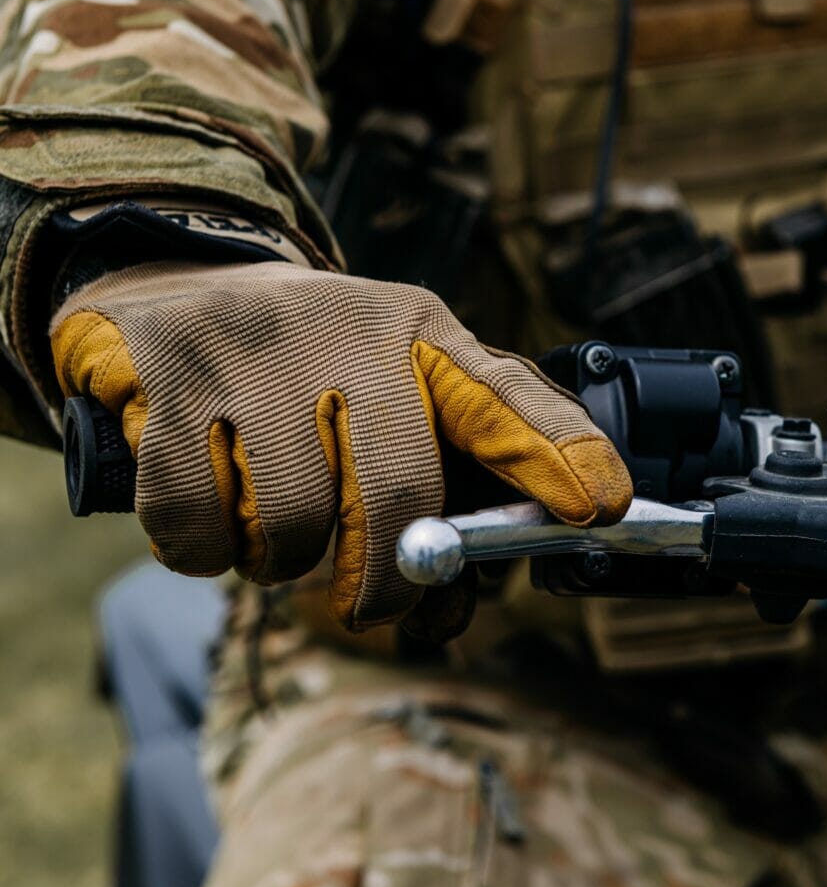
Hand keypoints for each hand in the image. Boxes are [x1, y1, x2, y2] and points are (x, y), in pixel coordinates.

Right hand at [51, 262, 631, 628]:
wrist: (183, 282)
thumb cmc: (311, 369)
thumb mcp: (390, 393)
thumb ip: (441, 487)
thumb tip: (458, 604)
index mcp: (420, 335)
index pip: (503, 397)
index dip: (556, 453)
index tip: (601, 508)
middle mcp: (349, 331)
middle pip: (397, 492)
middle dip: (387, 580)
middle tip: (372, 605)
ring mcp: (255, 348)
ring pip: (291, 520)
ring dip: (283, 561)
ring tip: (276, 533)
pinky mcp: (166, 372)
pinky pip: (196, 521)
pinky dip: (207, 551)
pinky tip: (214, 522)